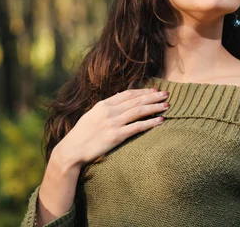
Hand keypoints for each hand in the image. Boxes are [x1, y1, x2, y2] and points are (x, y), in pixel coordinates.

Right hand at [52, 88, 168, 168]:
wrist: (72, 150)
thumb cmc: (81, 135)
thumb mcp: (92, 116)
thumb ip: (106, 109)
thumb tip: (119, 102)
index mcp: (103, 104)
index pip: (127, 94)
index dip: (142, 91)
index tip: (154, 90)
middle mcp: (109, 111)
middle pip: (136, 100)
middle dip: (152, 96)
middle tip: (166, 94)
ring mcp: (112, 123)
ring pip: (139, 111)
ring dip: (154, 107)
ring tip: (167, 105)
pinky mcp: (116, 136)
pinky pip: (137, 127)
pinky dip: (150, 123)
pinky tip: (160, 121)